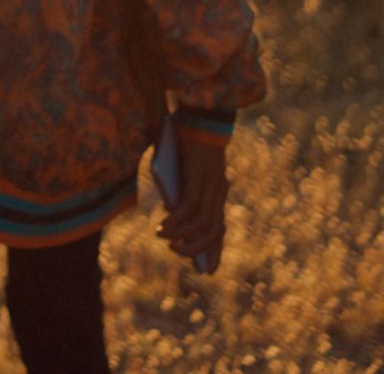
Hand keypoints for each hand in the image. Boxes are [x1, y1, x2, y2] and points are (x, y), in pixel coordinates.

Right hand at [160, 133, 227, 270]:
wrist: (199, 112)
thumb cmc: (188, 139)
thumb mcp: (183, 170)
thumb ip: (181, 190)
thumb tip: (172, 213)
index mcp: (217, 191)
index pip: (220, 227)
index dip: (215, 251)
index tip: (208, 271)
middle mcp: (218, 191)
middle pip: (214, 231)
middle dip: (196, 249)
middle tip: (176, 252)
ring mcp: (211, 184)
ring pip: (203, 223)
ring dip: (183, 237)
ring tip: (164, 239)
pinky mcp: (200, 176)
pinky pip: (190, 208)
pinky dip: (177, 222)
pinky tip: (162, 226)